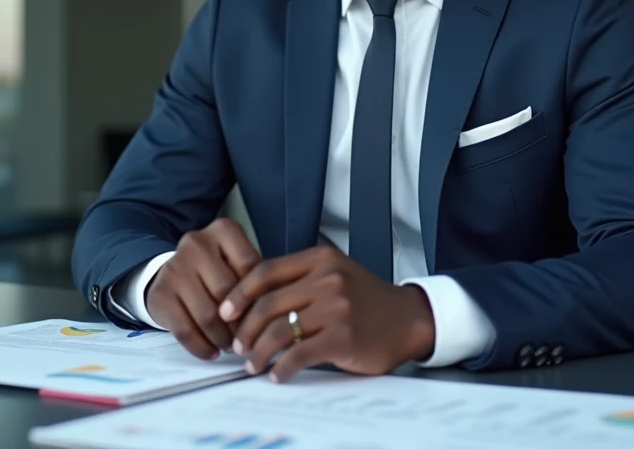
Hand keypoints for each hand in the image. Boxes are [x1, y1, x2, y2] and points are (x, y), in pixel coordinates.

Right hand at [146, 218, 260, 359]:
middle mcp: (196, 242)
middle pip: (227, 291)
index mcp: (223, 230)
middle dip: (241, 322)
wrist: (173, 275)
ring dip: (223, 339)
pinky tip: (211, 353)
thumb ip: (258, 281)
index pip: (250, 265)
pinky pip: (184, 330)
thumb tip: (278, 314)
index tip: (264, 316)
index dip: (260, 296)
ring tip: (232, 347)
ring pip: (207, 315)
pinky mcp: (160, 294)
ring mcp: (174, 267)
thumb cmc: (218, 271)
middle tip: (249, 338)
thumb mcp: (239, 264)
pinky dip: (201, 347)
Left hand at [219, 245, 434, 382]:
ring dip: (258, 352)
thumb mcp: (334, 274)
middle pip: (267, 303)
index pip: (265, 271)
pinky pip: (299, 355)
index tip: (225, 312)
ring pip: (278, 330)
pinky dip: (282, 368)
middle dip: (245, 329)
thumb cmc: (365, 300)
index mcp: (319, 259)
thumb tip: (251, 305)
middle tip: (238, 345)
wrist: (408, 319)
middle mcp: (327, 279)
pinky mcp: (344, 336)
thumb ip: (299, 281)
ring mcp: (336, 307)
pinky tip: (278, 375)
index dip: (239, 293)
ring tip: (253, 363)